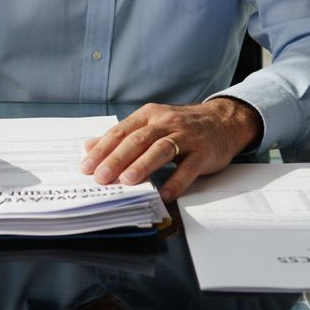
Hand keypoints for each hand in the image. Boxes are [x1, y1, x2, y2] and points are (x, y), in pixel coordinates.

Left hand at [79, 97, 261, 202]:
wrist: (223, 121)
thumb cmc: (182, 127)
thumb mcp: (151, 125)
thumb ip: (122, 136)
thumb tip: (89, 146)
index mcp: (149, 115)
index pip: (121, 132)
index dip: (102, 150)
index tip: (86, 167)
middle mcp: (166, 122)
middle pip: (138, 140)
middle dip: (117, 159)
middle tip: (101, 177)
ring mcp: (186, 136)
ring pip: (161, 149)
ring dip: (143, 165)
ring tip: (127, 181)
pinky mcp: (203, 151)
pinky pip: (189, 167)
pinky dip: (177, 180)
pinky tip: (166, 193)